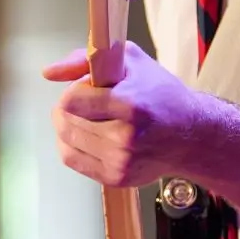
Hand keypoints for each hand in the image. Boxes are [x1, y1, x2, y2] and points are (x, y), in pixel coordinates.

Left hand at [43, 42, 223, 187]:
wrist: (192, 135)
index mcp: (130, 104)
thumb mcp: (130, 61)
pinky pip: (72, 159)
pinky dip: (72, 144)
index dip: (74, 91)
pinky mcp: (116, 178)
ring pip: (66, 140)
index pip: (72, 101)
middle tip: (86, 103)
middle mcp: (125, 136)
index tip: (87, 88)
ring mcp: (120, 161)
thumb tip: (48, 73)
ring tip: (89, 117)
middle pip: (66, 122)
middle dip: (68, 108)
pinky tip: (87, 134)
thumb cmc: (162, 94)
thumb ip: (84, 60)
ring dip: (70, 125)